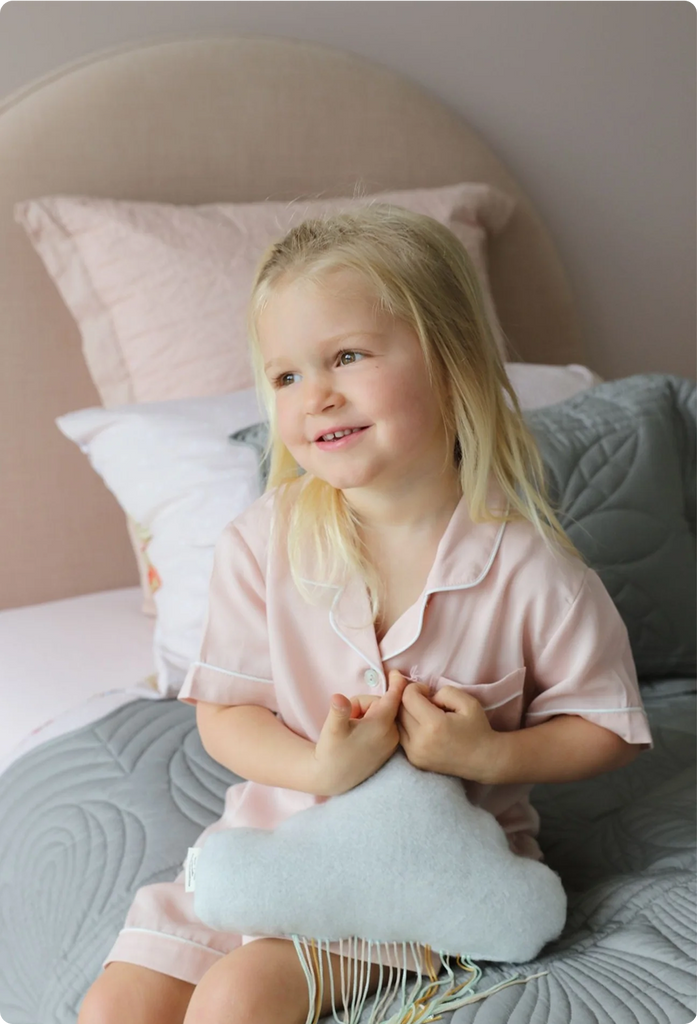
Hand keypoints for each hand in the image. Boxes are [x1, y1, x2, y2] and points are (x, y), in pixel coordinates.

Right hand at [312, 669, 408, 795]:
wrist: (333, 778)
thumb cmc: (331, 753)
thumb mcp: (332, 729)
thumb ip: (338, 711)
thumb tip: (338, 698)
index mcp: (381, 725)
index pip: (394, 697)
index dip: (396, 682)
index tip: (396, 672)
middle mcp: (393, 734)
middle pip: (382, 704)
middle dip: (365, 704)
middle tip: (349, 718)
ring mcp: (393, 743)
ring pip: (382, 714)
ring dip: (368, 714)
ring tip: (352, 729)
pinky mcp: (389, 749)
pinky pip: (384, 725)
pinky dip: (373, 723)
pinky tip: (360, 735)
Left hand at [397, 682, 500, 781]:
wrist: (483, 760)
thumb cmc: (477, 728)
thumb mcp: (467, 702)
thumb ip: (444, 692)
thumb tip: (426, 698)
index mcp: (434, 725)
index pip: (407, 697)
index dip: (415, 688)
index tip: (428, 691)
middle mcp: (420, 742)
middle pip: (399, 710)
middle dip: (410, 700)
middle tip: (426, 701)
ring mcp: (415, 754)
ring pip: (397, 724)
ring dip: (406, 713)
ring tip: (423, 713)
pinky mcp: (414, 760)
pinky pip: (402, 736)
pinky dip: (407, 727)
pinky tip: (422, 725)